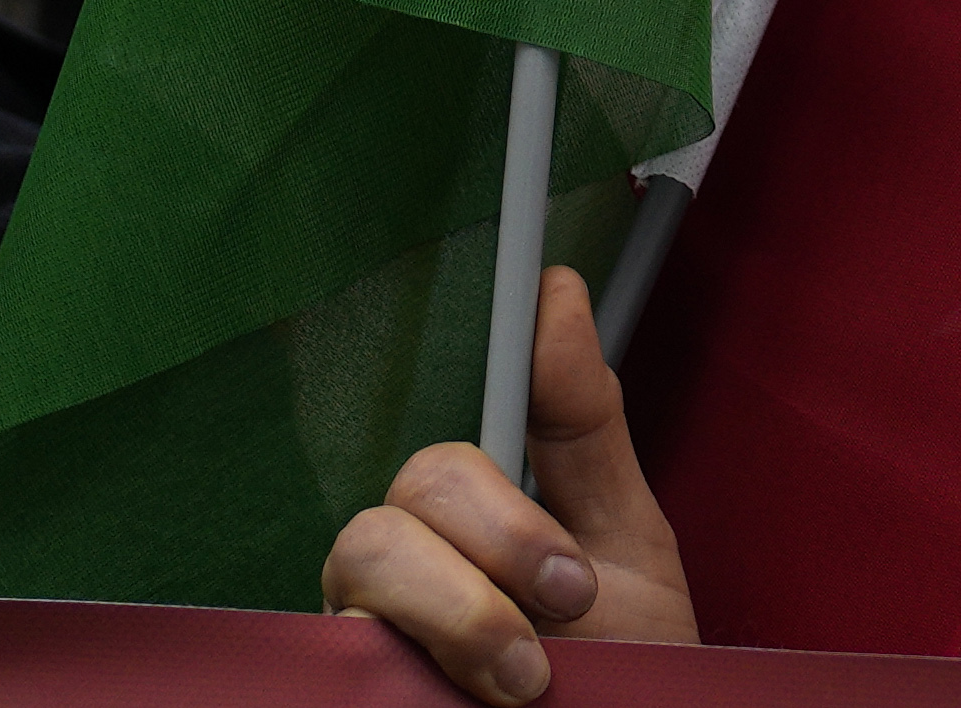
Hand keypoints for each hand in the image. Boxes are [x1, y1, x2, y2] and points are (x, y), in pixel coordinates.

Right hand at [322, 270, 696, 701]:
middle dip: (500, 535)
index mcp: (464, 514)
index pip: (441, 447)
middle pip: (409, 491)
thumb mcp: (624, 541)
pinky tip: (461, 696)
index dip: (482, 375)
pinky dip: (410, 663)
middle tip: (569, 601)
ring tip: (527, 678)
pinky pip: (336, 651)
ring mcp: (367, 629)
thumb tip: (555, 293)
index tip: (524, 335)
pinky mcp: (346, 684)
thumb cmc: (618, 657)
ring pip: (367, 557)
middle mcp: (402, 562)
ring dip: (462, 610)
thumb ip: (584, 428)